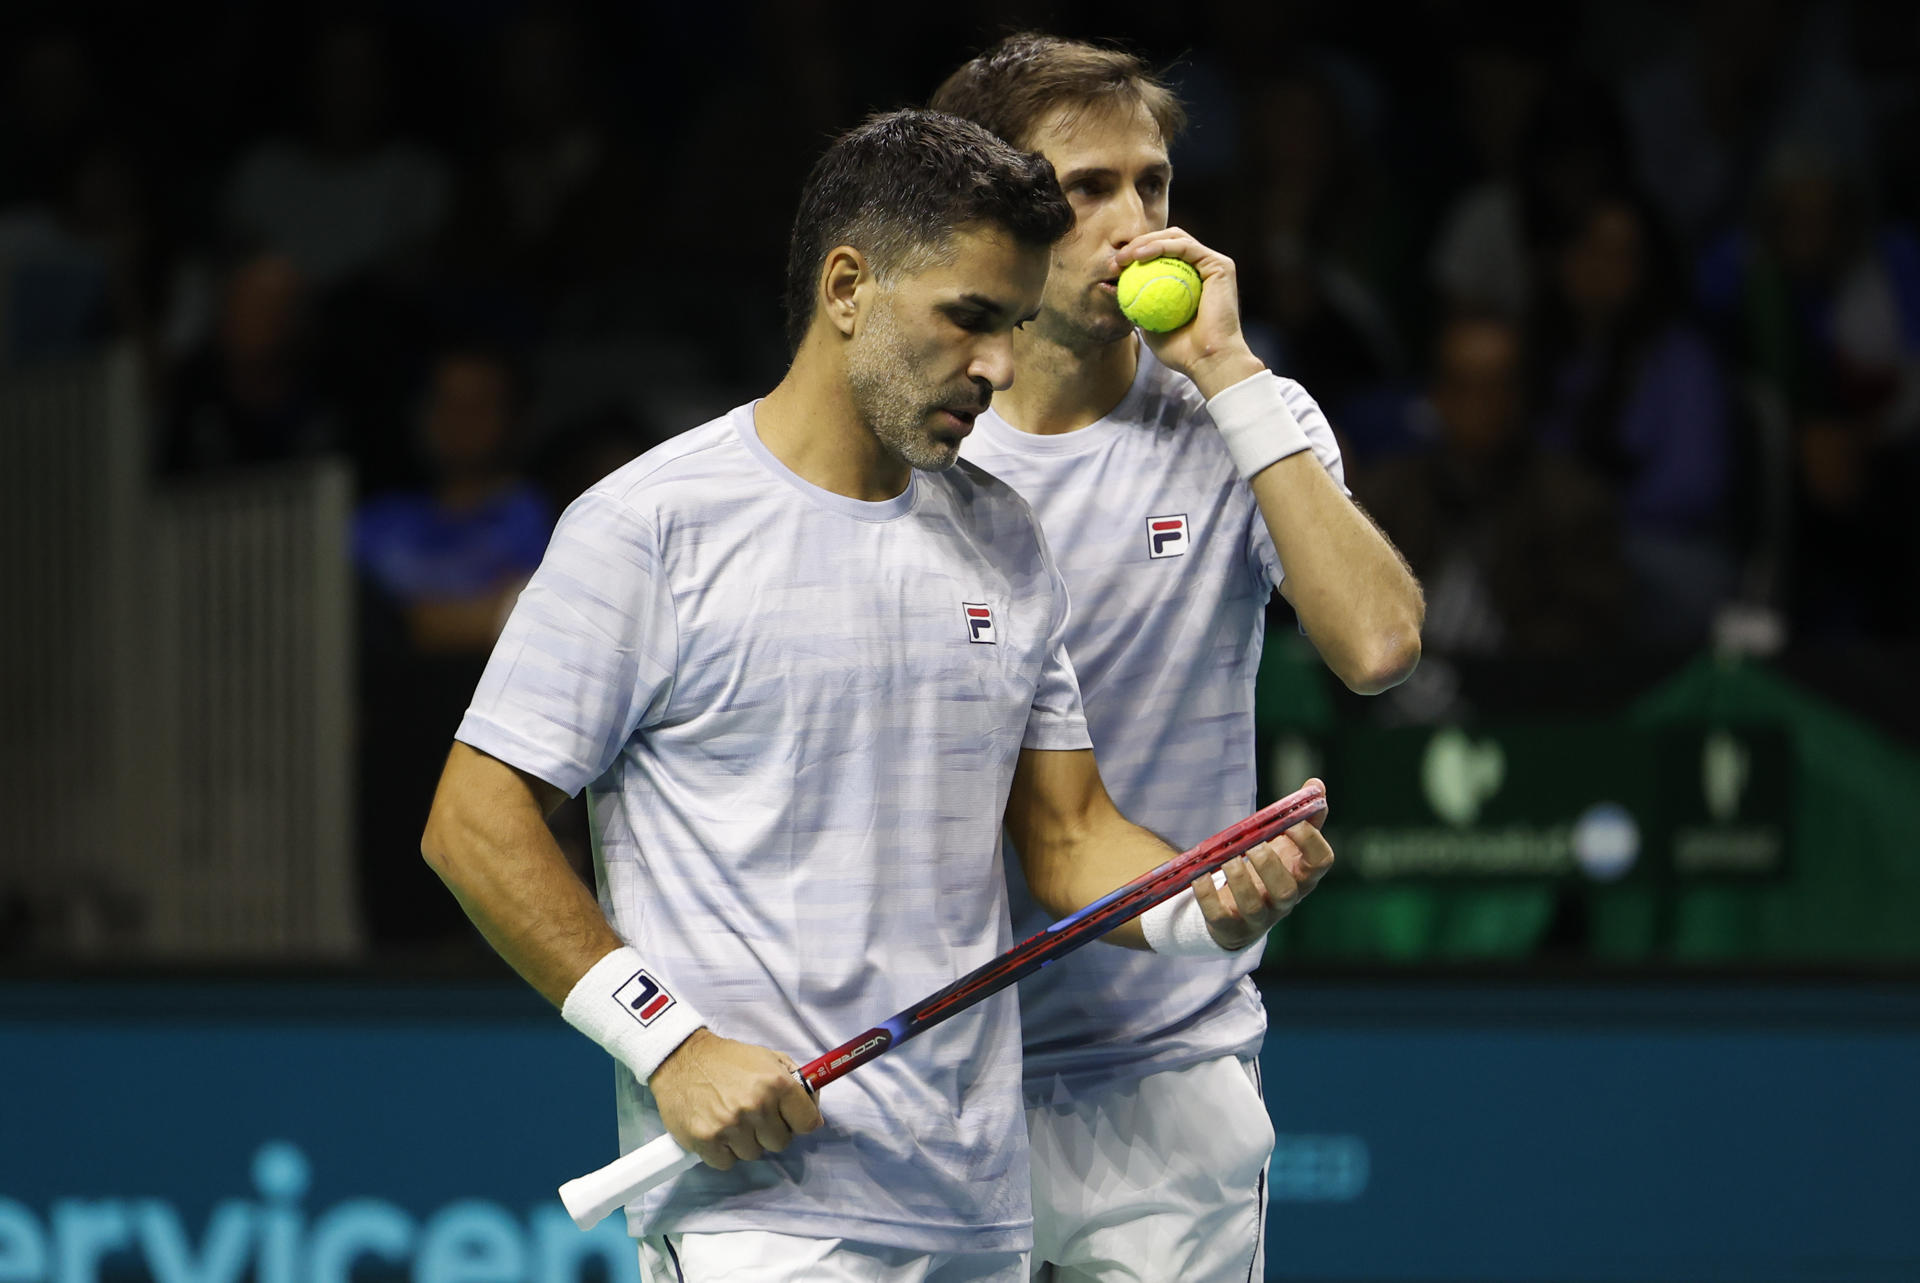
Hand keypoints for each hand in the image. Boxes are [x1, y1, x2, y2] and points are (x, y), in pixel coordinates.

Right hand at [649, 1028, 822, 1170]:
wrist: (681, 1058)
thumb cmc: (727, 1059)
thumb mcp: (766, 1057)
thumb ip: (793, 1081)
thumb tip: (813, 1109)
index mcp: (776, 1084)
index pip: (808, 1123)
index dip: (799, 1121)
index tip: (790, 1119)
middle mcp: (756, 1106)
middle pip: (780, 1143)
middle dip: (770, 1131)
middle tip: (754, 1116)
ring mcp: (731, 1126)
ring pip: (753, 1154)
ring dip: (745, 1142)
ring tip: (731, 1119)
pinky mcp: (706, 1141)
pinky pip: (727, 1163)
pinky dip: (723, 1152)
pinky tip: (716, 1130)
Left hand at [1113, 227, 1264, 397]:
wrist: (1208, 361)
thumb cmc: (1182, 352)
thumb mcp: (1150, 327)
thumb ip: (1140, 307)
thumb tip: (1117, 292)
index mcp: (1191, 280)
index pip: (1161, 257)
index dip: (1137, 256)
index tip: (1114, 268)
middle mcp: (1204, 269)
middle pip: (1168, 242)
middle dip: (1139, 245)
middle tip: (1117, 260)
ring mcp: (1213, 265)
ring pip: (1175, 239)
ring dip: (1146, 242)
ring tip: (1125, 256)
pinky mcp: (1220, 265)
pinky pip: (1185, 247)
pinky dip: (1161, 246)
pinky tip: (1140, 255)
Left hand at [1193, 778, 1334, 949]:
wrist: (1237, 912)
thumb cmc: (1266, 869)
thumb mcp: (1284, 844)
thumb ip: (1302, 816)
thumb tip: (1315, 785)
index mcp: (1302, 874)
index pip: (1321, 861)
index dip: (1309, 839)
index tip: (1290, 821)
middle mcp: (1284, 900)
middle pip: (1287, 889)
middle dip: (1270, 865)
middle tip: (1254, 844)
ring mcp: (1258, 917)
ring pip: (1254, 906)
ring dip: (1239, 879)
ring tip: (1227, 859)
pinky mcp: (1230, 927)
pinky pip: (1219, 916)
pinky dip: (1207, 895)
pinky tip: (1199, 876)